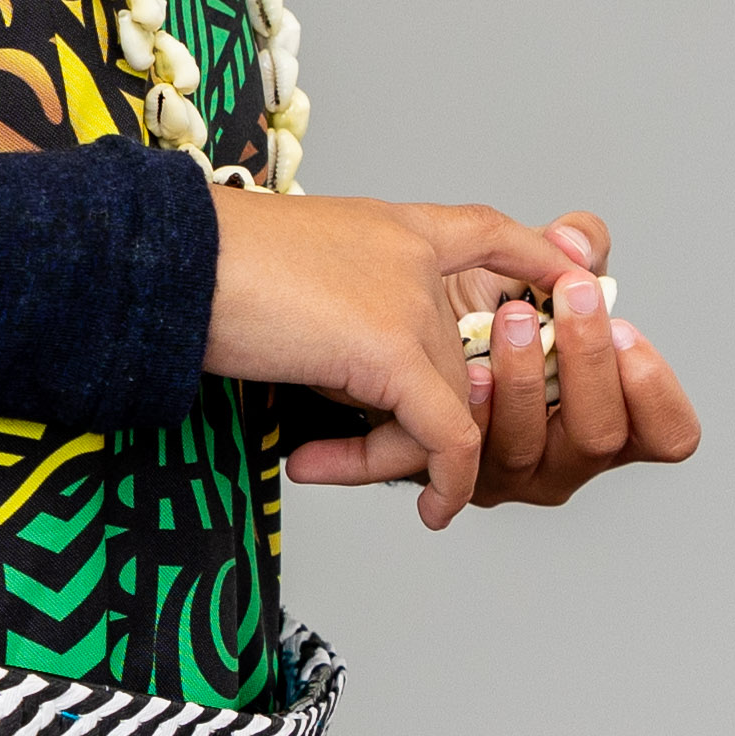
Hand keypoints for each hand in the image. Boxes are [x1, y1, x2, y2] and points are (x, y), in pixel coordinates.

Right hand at [210, 186, 599, 531]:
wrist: (165, 261)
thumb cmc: (197, 266)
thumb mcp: (286, 266)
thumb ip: (338, 295)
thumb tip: (346, 357)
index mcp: (387, 227)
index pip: (484, 228)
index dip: (533, 254)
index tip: (569, 277)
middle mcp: (411, 257)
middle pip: (465, 353)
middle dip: (440, 414)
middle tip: (388, 453)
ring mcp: (407, 302)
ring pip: (451, 401)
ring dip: (413, 455)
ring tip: (353, 473)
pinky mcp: (390, 350)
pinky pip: (446, 435)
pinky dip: (448, 479)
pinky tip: (434, 508)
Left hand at [455, 216, 701, 505]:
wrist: (419, 329)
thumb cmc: (497, 306)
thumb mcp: (546, 268)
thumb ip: (579, 245)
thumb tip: (575, 241)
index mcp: (617, 416)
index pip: (669, 434)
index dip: (657, 392)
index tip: (625, 329)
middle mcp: (573, 455)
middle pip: (601, 437)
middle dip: (587, 362)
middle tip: (573, 296)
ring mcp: (518, 472)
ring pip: (533, 444)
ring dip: (525, 376)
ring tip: (512, 317)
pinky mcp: (464, 473)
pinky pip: (472, 448)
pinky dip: (476, 403)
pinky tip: (471, 366)